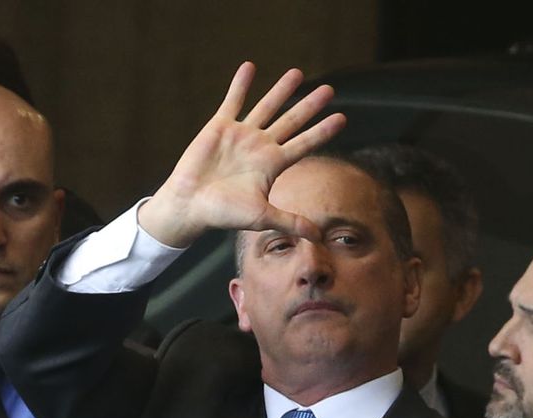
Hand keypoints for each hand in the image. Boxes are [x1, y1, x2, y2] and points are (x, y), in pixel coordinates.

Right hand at [138, 62, 345, 247]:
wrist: (190, 204)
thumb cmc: (224, 213)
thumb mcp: (262, 216)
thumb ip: (290, 222)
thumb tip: (319, 237)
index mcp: (272, 165)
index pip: (304, 144)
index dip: (323, 132)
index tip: (342, 118)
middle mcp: (260, 146)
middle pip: (291, 121)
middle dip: (310, 106)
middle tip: (330, 90)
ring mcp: (241, 134)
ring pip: (266, 106)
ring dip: (282, 90)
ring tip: (298, 73)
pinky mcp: (220, 126)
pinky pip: (233, 100)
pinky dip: (240, 84)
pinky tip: (250, 66)